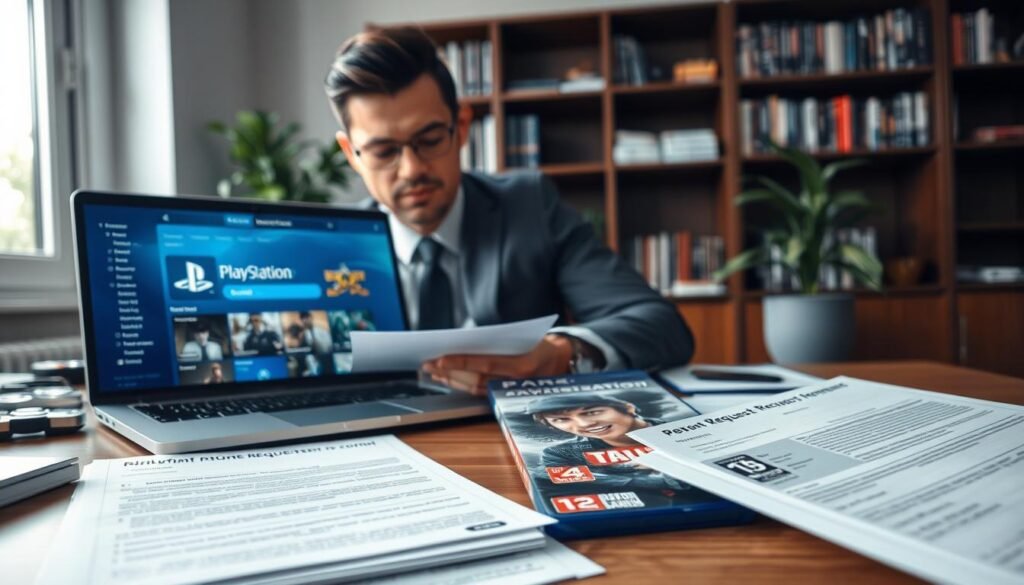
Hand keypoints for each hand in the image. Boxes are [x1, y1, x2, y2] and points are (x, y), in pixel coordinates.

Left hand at [421, 334, 574, 394]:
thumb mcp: (523, 337)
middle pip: (474, 379)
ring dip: (451, 381)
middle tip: (427, 365)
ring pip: (474, 389)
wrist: (561, 362)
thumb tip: (464, 342)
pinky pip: (479, 393)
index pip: (483, 364)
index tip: (438, 359)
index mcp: (521, 365)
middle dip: (448, 373)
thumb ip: (498, 341)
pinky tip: (448, 380)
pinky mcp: (505, 396)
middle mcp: (515, 382)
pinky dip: (461, 386)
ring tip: (432, 372)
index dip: (459, 363)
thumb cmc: (539, 344)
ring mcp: (510, 391)